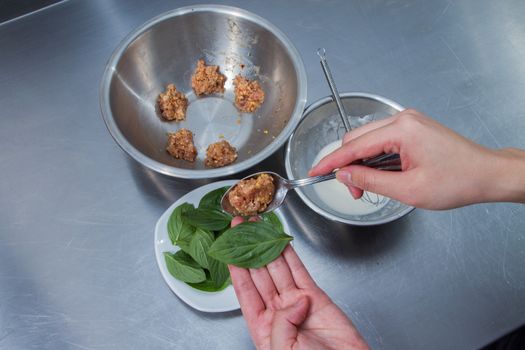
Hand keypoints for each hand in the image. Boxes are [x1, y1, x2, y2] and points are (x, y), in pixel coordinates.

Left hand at [228, 216, 367, 349]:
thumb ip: (281, 323)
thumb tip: (296, 299)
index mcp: (262, 326)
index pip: (244, 289)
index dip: (236, 265)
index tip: (228, 244)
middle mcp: (277, 312)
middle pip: (259, 273)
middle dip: (249, 248)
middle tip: (242, 226)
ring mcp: (296, 303)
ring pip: (278, 267)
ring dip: (268, 245)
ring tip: (259, 226)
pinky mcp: (317, 297)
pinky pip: (300, 271)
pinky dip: (291, 255)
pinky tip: (282, 241)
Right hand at [309, 109, 524, 208]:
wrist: (487, 174)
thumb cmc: (457, 180)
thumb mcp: (408, 189)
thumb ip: (370, 180)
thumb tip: (344, 175)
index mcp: (401, 130)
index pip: (353, 146)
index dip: (331, 162)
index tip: (315, 171)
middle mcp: (403, 119)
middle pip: (357, 139)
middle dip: (348, 166)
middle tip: (354, 191)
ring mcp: (408, 122)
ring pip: (368, 140)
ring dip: (361, 164)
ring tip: (368, 187)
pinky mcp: (412, 129)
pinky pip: (382, 140)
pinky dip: (375, 159)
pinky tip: (380, 175)